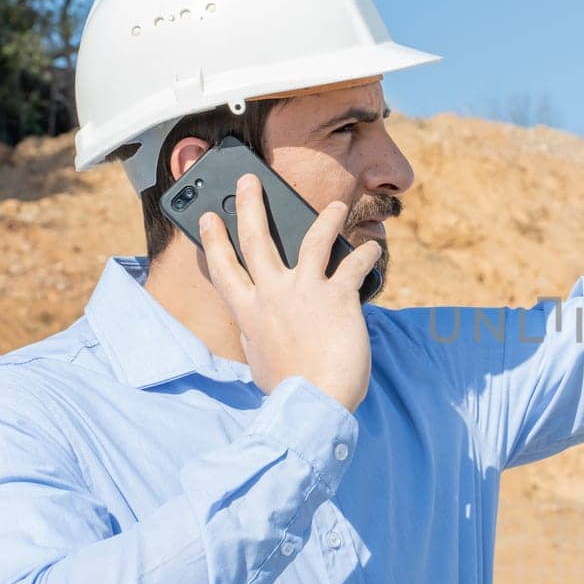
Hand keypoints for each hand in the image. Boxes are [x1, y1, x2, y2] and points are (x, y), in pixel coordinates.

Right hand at [198, 174, 381, 411]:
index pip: (225, 269)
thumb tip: (255, 329)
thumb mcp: (259, 361)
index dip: (214, 240)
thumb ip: (256, 337)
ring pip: (312, 239)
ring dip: (326, 218)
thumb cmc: (289, 389)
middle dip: (251, 205)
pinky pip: (354, 263)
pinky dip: (367, 254)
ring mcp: (305, 291)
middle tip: (249, 181)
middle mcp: (272, 294)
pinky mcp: (338, 295)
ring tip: (337, 205)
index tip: (210, 218)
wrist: (314, 402)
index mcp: (249, 312)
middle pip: (257, 239)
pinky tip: (374, 249)